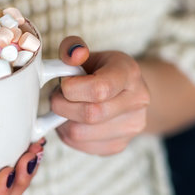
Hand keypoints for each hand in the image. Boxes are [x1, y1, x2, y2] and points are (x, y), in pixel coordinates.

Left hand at [50, 36, 149, 155]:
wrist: (124, 91)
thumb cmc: (99, 70)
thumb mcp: (87, 53)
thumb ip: (73, 48)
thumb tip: (73, 54)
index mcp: (129, 73)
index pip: (100, 89)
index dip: (71, 88)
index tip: (64, 83)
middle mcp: (137, 102)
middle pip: (90, 114)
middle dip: (62, 105)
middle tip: (57, 96)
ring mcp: (131, 127)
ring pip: (80, 134)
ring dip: (62, 121)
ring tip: (66, 107)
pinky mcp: (118, 145)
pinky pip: (80, 146)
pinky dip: (67, 134)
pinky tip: (72, 120)